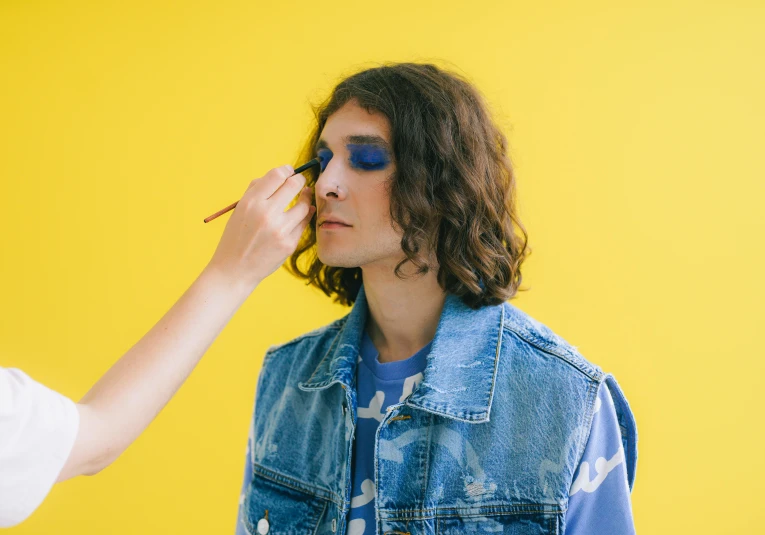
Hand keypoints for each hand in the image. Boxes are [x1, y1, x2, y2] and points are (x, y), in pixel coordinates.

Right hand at [204, 164, 314, 290]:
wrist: (234, 270)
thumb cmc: (236, 238)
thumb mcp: (239, 210)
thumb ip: (256, 191)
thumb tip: (278, 175)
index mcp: (251, 202)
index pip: (276, 175)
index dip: (286, 170)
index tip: (289, 172)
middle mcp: (266, 214)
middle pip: (294, 185)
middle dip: (300, 180)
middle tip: (300, 182)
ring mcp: (280, 230)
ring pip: (304, 205)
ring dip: (305, 199)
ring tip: (304, 197)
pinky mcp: (289, 244)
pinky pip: (303, 224)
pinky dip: (305, 216)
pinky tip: (305, 213)